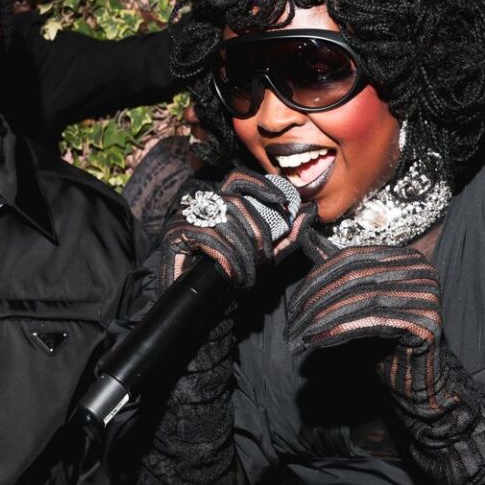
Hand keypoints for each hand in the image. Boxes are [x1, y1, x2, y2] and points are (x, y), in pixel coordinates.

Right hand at [159, 169, 315, 289]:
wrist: (192, 305)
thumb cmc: (226, 276)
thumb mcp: (261, 256)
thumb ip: (285, 236)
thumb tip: (310, 211)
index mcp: (219, 202)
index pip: (238, 179)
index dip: (260, 185)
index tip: (283, 201)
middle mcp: (200, 203)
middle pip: (237, 204)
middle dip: (258, 233)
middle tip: (265, 260)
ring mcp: (185, 216)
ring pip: (226, 222)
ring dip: (243, 252)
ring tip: (248, 275)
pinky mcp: (174, 234)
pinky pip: (210, 239)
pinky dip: (227, 258)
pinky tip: (232, 274)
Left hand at [287, 242, 439, 353]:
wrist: (416, 378)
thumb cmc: (385, 339)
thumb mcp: (358, 297)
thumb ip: (337, 267)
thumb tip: (304, 234)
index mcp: (405, 256)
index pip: (350, 258)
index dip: (317, 280)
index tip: (293, 306)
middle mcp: (420, 269)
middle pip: (354, 278)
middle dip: (316, 303)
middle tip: (291, 328)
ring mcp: (427, 293)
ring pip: (360, 299)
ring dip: (322, 320)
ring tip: (299, 338)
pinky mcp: (426, 320)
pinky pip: (372, 321)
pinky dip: (339, 331)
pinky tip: (317, 343)